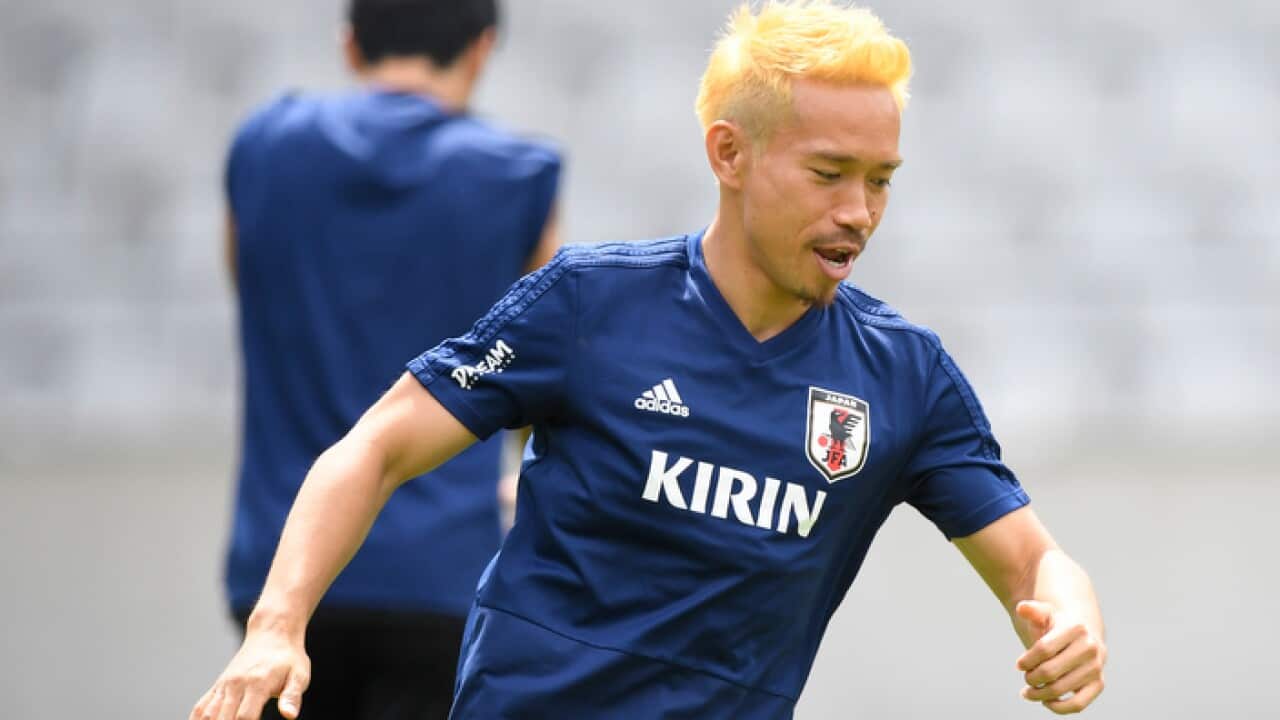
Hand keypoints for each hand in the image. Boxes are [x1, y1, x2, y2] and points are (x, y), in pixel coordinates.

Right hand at [190, 628, 310, 719]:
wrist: (272, 633)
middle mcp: (236, 684)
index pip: (245, 716)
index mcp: (257, 683)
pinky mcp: (219, 685)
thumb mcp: (299, 674)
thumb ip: (292, 696)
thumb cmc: (289, 657)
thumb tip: (290, 716)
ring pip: (207, 714)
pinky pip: (201, 706)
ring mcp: (225, 685)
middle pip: (222, 718)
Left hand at [1014, 600, 1105, 713]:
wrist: (1083, 636)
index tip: (1019, 665)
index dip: (1027, 660)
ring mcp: (1096, 667)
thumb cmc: (1057, 626)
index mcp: (1075, 628)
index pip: (1043, 649)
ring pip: (1060, 689)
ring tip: (1028, 692)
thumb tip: (1021, 608)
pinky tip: (1045, 702)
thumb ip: (1033, 610)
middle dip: (1031, 678)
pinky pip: (1078, 704)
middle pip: (1049, 671)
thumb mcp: (1046, 614)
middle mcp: (1090, 647)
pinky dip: (1059, 708)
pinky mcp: (1099, 684)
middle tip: (1026, 678)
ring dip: (1039, 694)